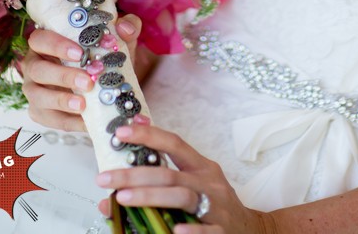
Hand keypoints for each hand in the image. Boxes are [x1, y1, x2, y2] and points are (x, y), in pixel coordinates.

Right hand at [21, 15, 140, 131]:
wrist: (107, 81)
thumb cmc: (104, 54)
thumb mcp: (118, 40)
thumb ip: (127, 28)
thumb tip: (126, 28)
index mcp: (46, 42)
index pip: (40, 39)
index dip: (56, 46)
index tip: (80, 54)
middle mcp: (34, 64)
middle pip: (37, 70)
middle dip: (62, 76)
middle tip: (87, 82)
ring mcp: (34, 90)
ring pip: (37, 96)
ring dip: (60, 101)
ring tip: (83, 105)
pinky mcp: (40, 112)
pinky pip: (49, 119)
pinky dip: (67, 122)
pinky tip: (85, 122)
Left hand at [96, 121, 267, 233]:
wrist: (252, 230)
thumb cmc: (215, 206)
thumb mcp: (193, 187)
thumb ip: (159, 186)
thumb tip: (112, 193)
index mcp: (201, 167)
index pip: (174, 144)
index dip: (148, 135)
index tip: (121, 133)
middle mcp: (209, 183)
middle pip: (169, 173)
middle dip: (134, 173)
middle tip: (106, 177)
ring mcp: (217, 207)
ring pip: (181, 196)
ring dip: (150, 196)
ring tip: (123, 198)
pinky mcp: (222, 232)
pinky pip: (205, 231)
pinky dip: (188, 231)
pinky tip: (171, 231)